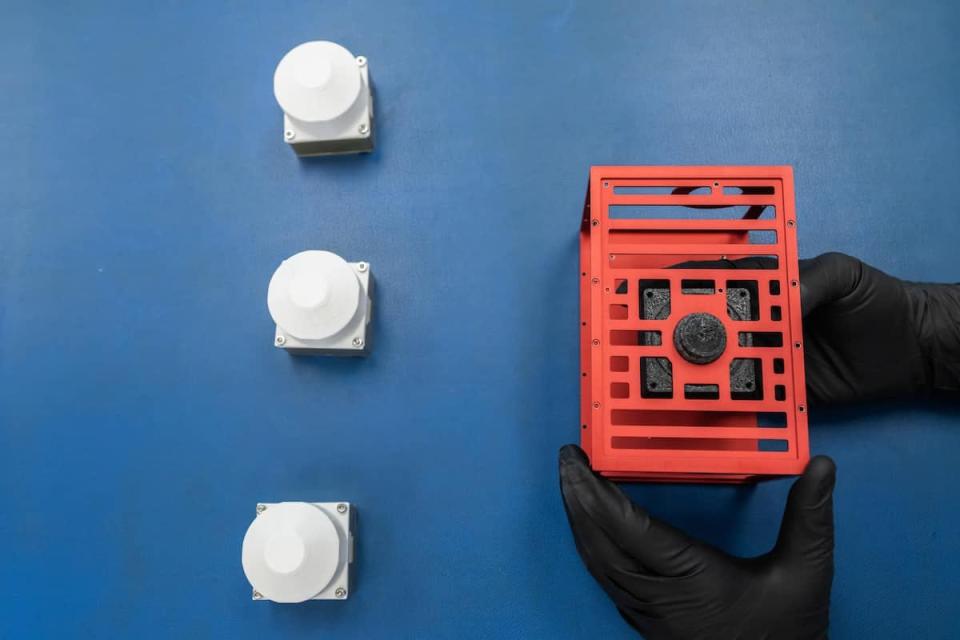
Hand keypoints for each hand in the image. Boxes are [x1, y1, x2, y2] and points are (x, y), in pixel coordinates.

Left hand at [559, 445, 835, 639]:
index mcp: (689, 577)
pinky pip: (605, 580)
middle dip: (577, 499)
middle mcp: (659, 597)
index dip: (597, 492)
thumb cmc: (787, 636)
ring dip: (579, 523)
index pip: (629, 528)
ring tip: (571, 488)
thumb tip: (821, 467)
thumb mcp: (806, 574)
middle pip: (599, 542)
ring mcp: (649, 614)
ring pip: (596, 563)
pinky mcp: (647, 623)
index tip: (579, 462)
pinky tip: (590, 532)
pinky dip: (590, 548)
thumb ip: (809, 518)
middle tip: (566, 463)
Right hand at [676, 252, 959, 404]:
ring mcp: (770, 361)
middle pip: (714, 330)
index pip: (723, 286)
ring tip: (670, 376)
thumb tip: (776, 298)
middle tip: (656, 339)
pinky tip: (704, 407)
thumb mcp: (843, 274)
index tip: (661, 290)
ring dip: (698, 372)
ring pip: (726, 367)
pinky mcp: (783, 395)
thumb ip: (807, 281)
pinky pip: (752, 401)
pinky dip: (729, 406)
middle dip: (683, 333)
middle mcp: (762, 327)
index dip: (692, 287)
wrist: (914, 348)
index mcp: (770, 292)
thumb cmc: (878, 301)